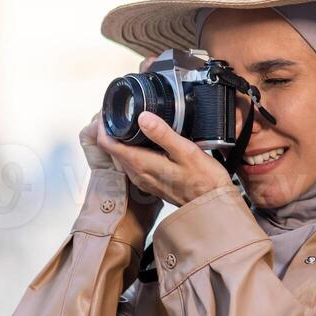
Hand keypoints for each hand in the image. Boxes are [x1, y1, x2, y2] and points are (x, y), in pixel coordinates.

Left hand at [95, 111, 231, 207]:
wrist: (211, 204)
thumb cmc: (203, 181)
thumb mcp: (186, 151)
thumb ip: (163, 134)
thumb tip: (143, 117)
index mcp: (142, 164)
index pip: (107, 143)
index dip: (104, 124)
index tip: (110, 111)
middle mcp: (137, 173)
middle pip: (111, 148)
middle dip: (112, 129)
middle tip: (120, 111)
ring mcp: (143, 179)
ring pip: (122, 155)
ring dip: (122, 139)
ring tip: (131, 121)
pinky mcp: (151, 181)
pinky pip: (133, 162)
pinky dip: (133, 149)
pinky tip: (146, 140)